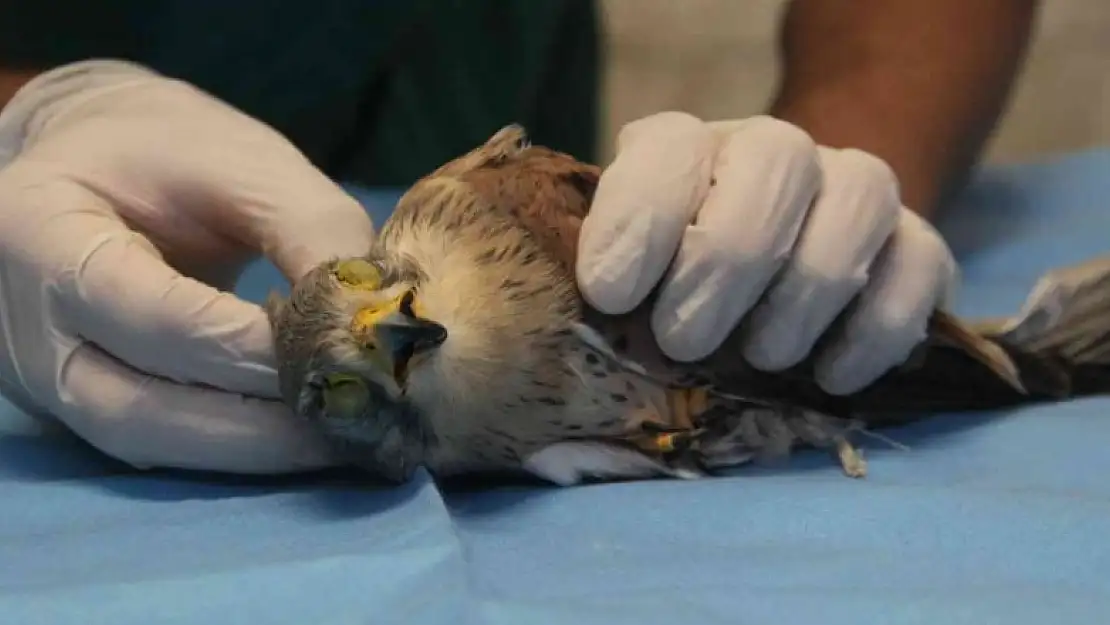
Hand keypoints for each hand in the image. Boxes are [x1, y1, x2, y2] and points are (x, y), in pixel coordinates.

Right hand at [0, 60, 375, 472]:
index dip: (259, 351)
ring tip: (344, 440)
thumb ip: (311, 229)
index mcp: (42, 232)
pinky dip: (235, 449)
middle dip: (261, 427)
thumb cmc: (168, 152)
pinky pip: (158, 444)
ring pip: (146, 444)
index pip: (158, 318)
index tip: (349, 360)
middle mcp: (24, 325)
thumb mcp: (243, 160)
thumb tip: (378, 320)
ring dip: (253, 453)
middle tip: (359, 422)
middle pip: (139, 406)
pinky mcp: (79, 407)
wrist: (92, 164)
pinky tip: (305, 438)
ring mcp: (41, 378)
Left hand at [577, 112, 958, 394]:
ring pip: (857, 206)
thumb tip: (603, 325)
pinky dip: (874, 330)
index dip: (640, 219)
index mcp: (688, 148)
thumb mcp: (626, 272)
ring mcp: (854, 189)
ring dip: (802, 294)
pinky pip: (919, 269)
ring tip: (761, 358)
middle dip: (724, 263)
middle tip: (683, 342)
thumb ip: (612, 283)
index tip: (612, 294)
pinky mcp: (915, 243)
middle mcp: (776, 150)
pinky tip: (830, 375)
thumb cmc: (676, 280)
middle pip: (775, 167)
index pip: (671, 150)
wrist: (776, 256)